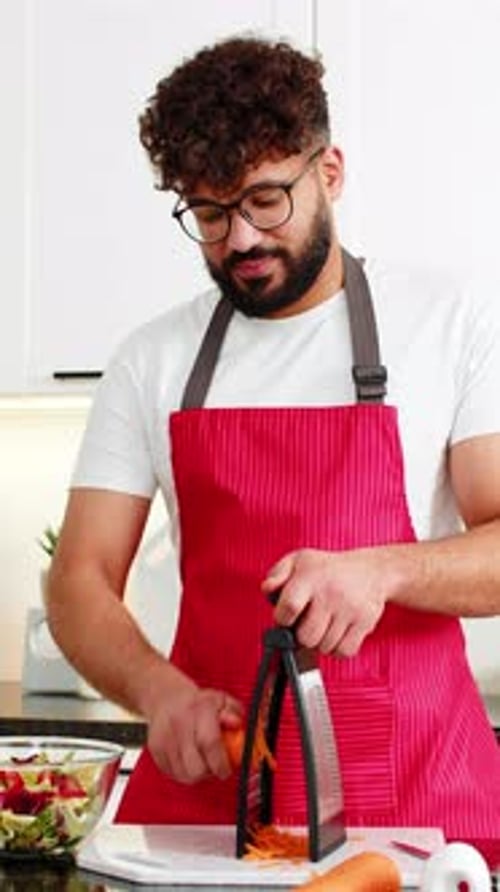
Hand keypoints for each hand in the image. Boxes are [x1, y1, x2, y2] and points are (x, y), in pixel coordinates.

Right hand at [146, 678, 243, 783]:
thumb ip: (233, 712)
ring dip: (196, 774)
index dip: (221, 763)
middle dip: (209, 772)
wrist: (167, 698)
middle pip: (195, 767)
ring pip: (184, 775)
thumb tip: (236, 724)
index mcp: (198, 709)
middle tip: (214, 765)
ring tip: (201, 760)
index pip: (210, 742)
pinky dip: (183, 772)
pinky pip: (173, 774)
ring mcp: (165, 739)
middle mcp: (179, 724)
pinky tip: (188, 760)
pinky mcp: (155, 750)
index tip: (227, 769)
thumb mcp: (221, 701)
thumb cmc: (197, 703)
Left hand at [262, 547, 391, 656]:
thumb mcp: (297, 561)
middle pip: (306, 637)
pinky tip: (336, 633)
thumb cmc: (327, 569)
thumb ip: (276, 575)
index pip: (289, 608)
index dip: (283, 619)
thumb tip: (267, 590)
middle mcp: (331, 593)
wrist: (370, 570)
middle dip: (302, 634)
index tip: (288, 616)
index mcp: (310, 576)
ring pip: (324, 648)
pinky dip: (337, 648)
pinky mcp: (365, 622)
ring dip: (320, 642)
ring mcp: (350, 609)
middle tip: (308, 621)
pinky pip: (343, 652)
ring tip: (324, 623)